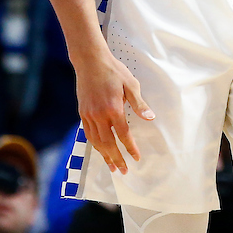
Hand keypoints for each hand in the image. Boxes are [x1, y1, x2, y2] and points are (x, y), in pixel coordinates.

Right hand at [76, 50, 154, 173]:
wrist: (90, 61)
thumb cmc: (113, 71)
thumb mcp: (131, 84)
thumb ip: (139, 103)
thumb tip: (150, 118)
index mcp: (113, 108)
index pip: (123, 135)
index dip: (130, 148)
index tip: (136, 158)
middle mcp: (99, 115)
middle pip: (108, 143)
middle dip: (116, 158)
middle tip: (123, 171)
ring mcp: (89, 114)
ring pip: (96, 141)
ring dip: (104, 155)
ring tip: (111, 167)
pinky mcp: (82, 112)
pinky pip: (88, 133)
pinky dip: (95, 144)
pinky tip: (100, 150)